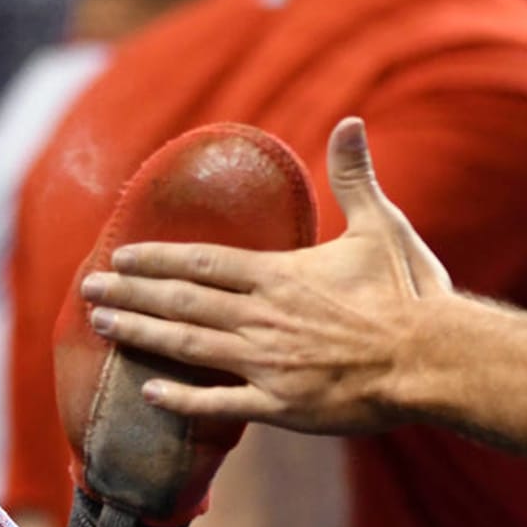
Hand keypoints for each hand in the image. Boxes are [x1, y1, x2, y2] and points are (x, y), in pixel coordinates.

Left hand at [80, 117, 449, 434]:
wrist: (438, 361)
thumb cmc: (411, 293)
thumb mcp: (382, 226)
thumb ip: (355, 176)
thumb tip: (350, 121)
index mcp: (279, 276)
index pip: (201, 262)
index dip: (156, 258)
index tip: (120, 254)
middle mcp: (262, 318)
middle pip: (180, 301)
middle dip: (130, 292)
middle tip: (88, 287)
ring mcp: (267, 364)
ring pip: (187, 346)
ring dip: (140, 334)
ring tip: (101, 323)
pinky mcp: (280, 405)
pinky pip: (219, 404)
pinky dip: (182, 399)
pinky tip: (149, 392)